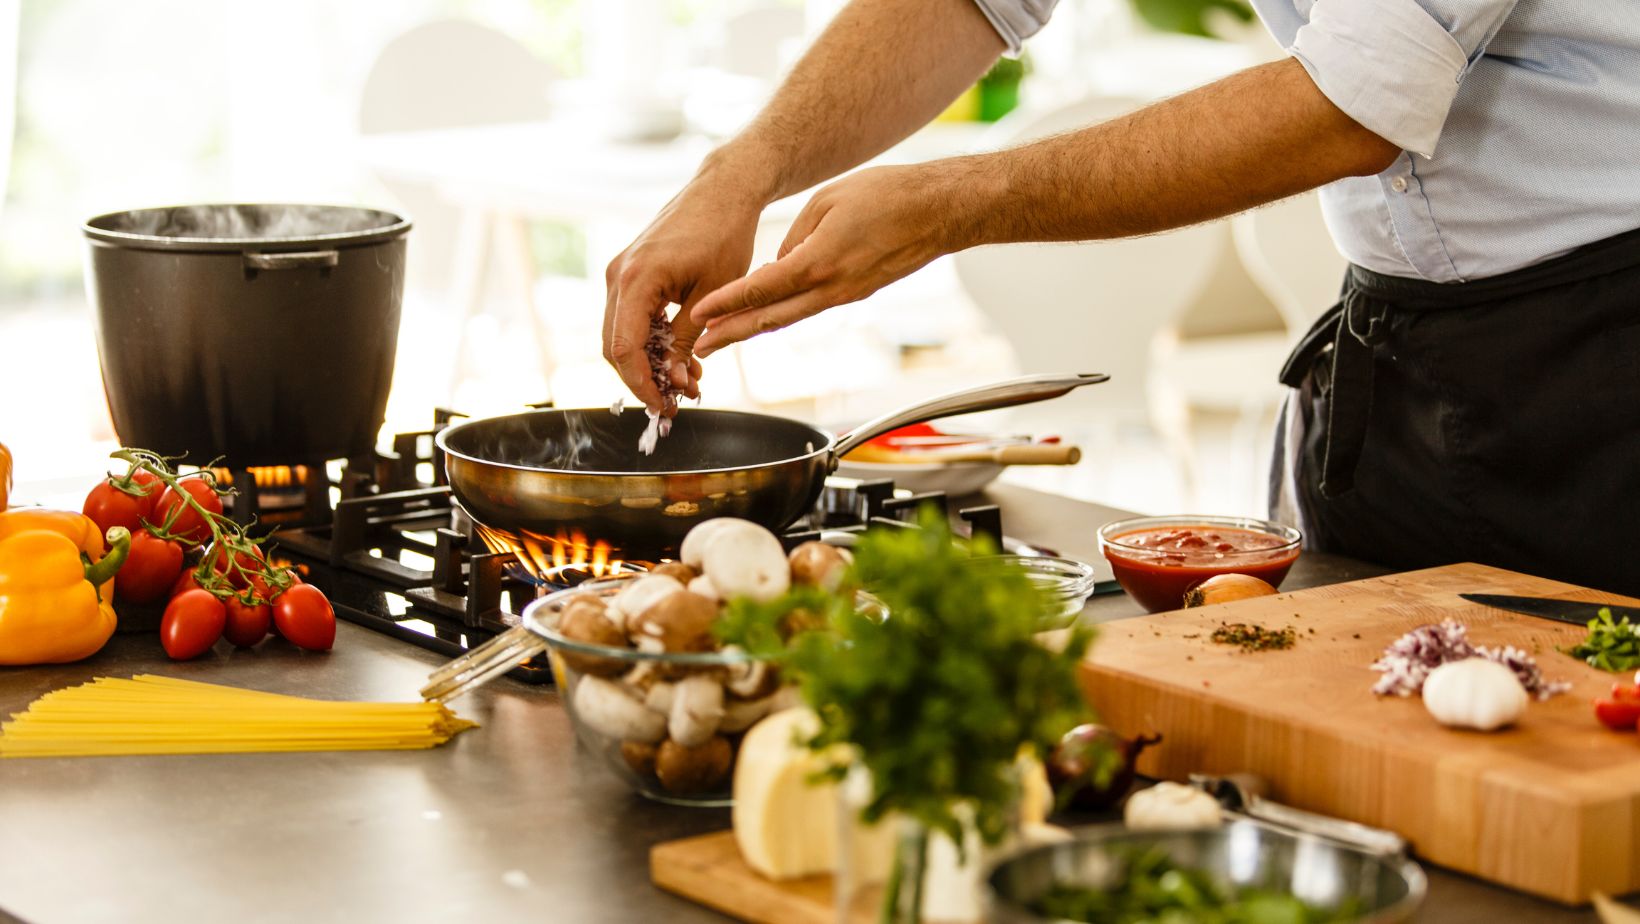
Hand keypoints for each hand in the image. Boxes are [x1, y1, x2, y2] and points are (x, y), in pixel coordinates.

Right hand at [603, 168, 763, 412]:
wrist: (723, 190)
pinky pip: (630, 317)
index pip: (624, 348)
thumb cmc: (725, 234)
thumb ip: (688, 339)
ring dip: (648, 363)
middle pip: (614, 347)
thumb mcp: (713, 295)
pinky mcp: (630, 272)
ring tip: (687, 381)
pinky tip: (680, 357)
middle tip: (677, 401)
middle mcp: (618, 275)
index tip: (665, 407)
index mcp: (636, 279)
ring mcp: (620, 272)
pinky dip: (650, 342)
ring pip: (621, 335)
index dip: (641, 384)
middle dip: (643, 379)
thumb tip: (675, 381)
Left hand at [690, 161, 977, 356]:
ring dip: (753, 329)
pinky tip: (764, 315)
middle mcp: (831, 288)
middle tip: (699, 348)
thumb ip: (795, 235)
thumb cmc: (888, 195)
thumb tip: (776, 264)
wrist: (939, 211)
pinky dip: (782, 314)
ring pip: (790, 318)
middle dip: (731, 334)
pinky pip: (811, 307)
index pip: (762, 288)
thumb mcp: (827, 200)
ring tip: (722, 338)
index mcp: (819, 262)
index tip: (698, 315)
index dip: (727, 304)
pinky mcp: (856, 293)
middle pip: (770, 318)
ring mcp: (845, 295)